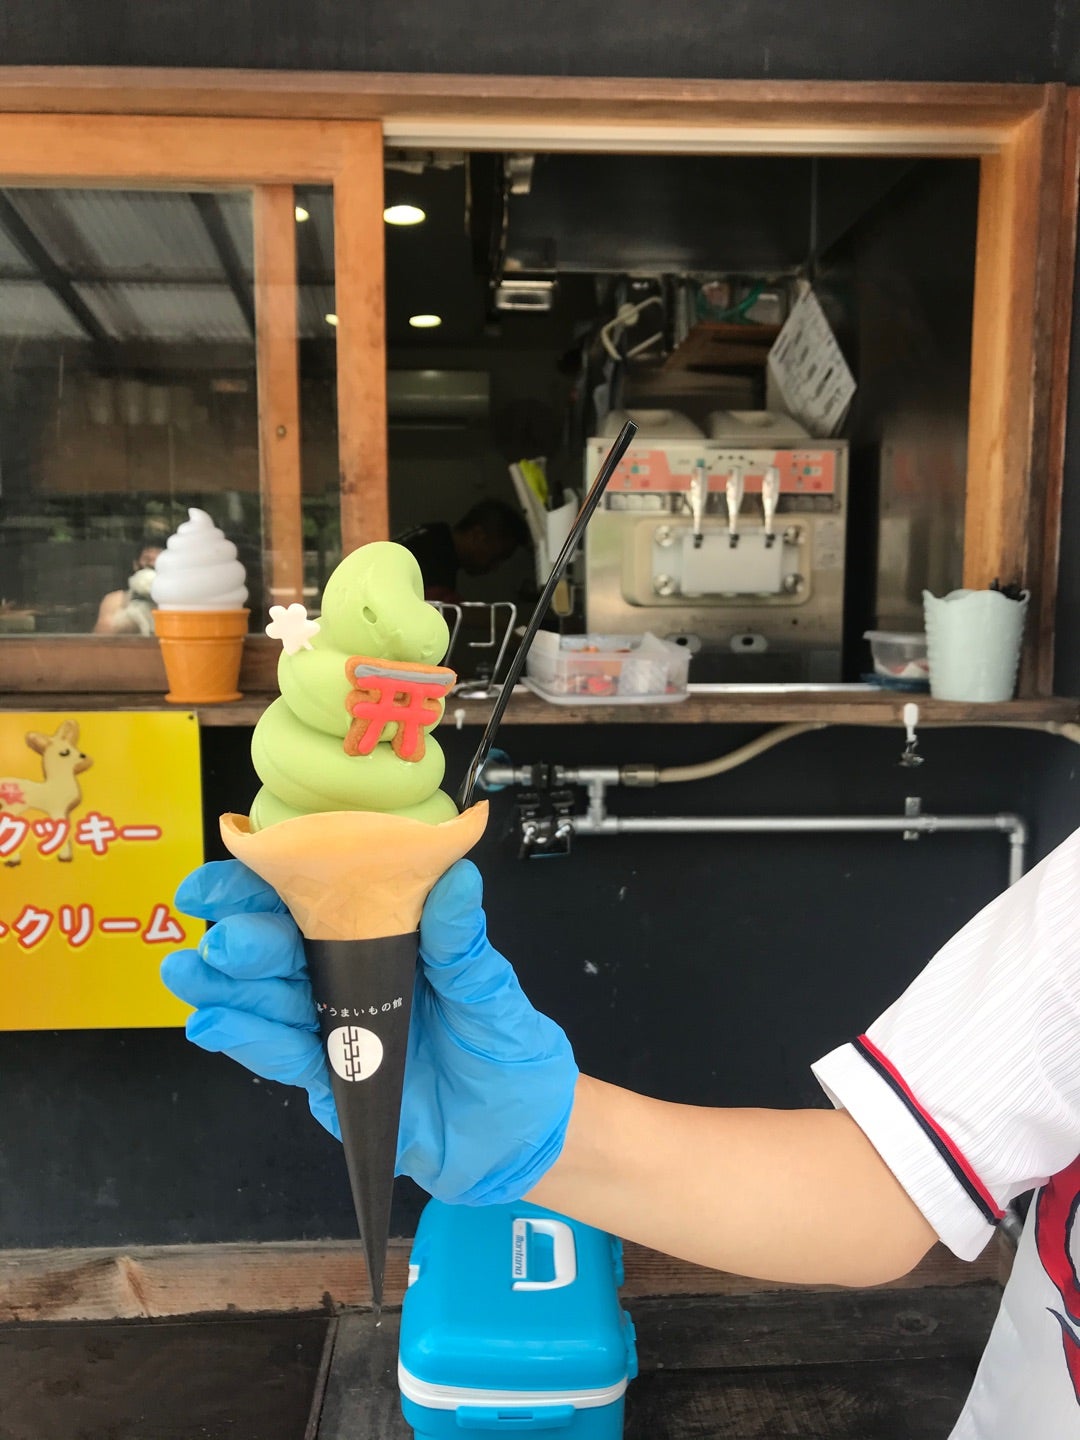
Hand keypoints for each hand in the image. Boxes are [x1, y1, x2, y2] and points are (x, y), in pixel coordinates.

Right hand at [162, 859, 577, 1205]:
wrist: (519, 1137)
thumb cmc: (506, 1051)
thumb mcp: (491, 995)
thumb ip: (464, 945)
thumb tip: (458, 875)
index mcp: (383, 940)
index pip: (317, 900)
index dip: (269, 880)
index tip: (231, 862)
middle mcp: (349, 979)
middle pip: (281, 950)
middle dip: (242, 938)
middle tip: (222, 940)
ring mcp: (335, 1031)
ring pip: (269, 1002)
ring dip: (227, 988)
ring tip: (190, 973)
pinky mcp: (331, 1082)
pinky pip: (284, 1058)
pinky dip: (247, 1040)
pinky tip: (210, 1023)